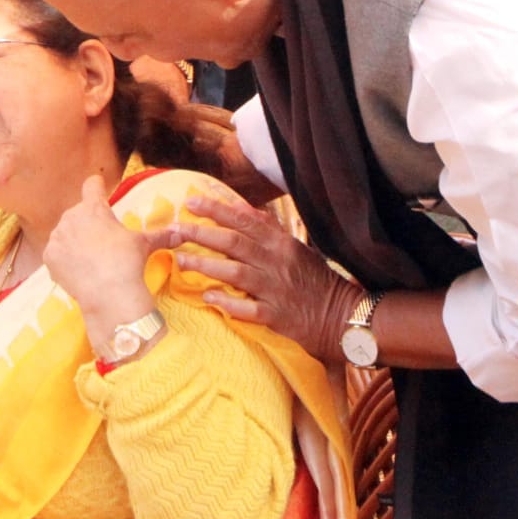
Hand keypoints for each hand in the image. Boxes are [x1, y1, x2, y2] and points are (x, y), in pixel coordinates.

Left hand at [45, 175, 179, 351]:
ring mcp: (58, 236)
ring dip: (74, 241)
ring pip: (65, 233)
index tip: (98, 186)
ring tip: (90, 259)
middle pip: (78, 213)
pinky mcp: (49, 256)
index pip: (92, 185)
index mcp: (94, 208)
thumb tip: (182, 233)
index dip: (96, 186)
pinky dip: (64, 260)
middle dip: (88, 224)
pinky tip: (78, 270)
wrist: (108, 293)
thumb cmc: (127, 262)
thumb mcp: (143, 244)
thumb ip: (160, 235)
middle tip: (101, 243)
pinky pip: (56, 253)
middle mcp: (72, 217)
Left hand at [171, 192, 363, 362]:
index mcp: (281, 243)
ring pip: (235, 272)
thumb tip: (241, 208)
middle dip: (201, 234)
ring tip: (180, 260)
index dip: (216, 210)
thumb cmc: (315, 281)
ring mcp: (276, 289)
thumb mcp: (295, 248)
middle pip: (234, 243)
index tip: (190, 201)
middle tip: (174, 229)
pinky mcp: (277, 315)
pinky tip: (207, 297)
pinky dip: (227, 302)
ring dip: (206, 265)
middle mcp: (277, 262)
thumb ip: (268, 229)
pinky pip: (247, 308)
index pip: (244, 220)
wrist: (343, 316)